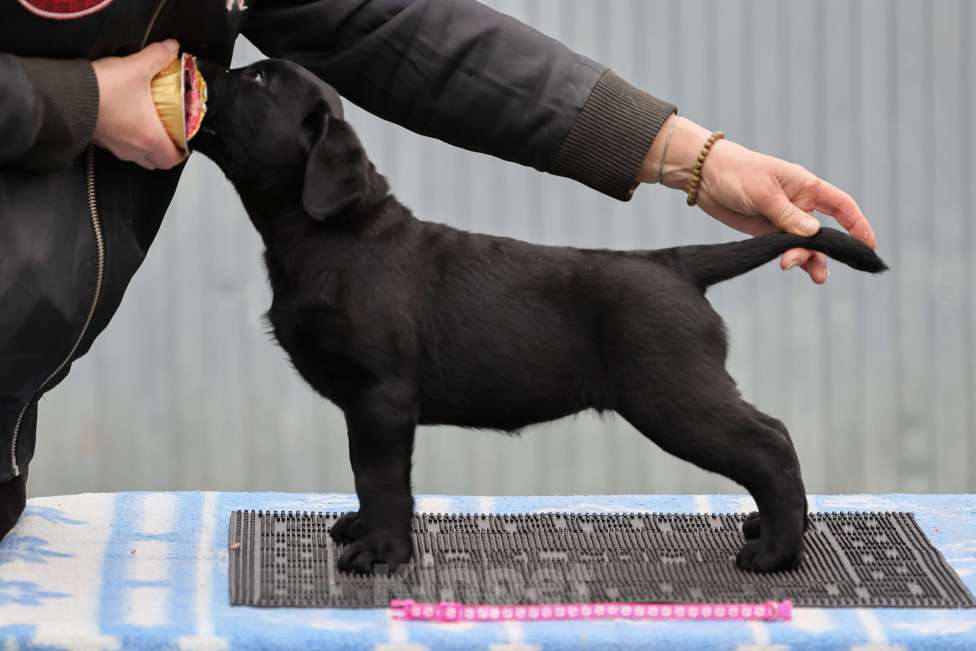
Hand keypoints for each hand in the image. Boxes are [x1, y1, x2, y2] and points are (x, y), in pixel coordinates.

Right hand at [92, 39, 185, 169]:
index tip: (183, 139)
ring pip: (136, 156)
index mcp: (150, 138)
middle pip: (155, 161)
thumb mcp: (136, 67)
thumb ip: (158, 56)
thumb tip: (172, 47)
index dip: (181, 152)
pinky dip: (125, 139)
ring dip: (144, 146)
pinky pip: (118, 147)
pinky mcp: (98, 141)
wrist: (64, 95)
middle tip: (168, 132)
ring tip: (147, 124)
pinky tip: (124, 119)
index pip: (172, 159)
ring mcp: (114, 147)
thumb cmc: (105, 89)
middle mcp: (133, 149)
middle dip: (164, 150)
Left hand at [640, 116, 875, 283]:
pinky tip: (788, 267)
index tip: (869, 245)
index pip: (842, 207)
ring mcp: (783, 219)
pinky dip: (790, 259)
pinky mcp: (765, 231)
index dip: (858, 225)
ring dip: (807, 260)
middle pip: (823, 233)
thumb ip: (787, 214)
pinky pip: (784, 248)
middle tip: (818, 271)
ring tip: (806, 273)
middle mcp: (799, 204)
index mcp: (807, 187)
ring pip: (804, 245)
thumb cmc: (737, 173)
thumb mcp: (764, 192)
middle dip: (825, 252)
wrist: (704, 176)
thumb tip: (813, 234)